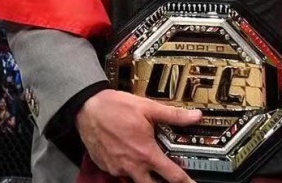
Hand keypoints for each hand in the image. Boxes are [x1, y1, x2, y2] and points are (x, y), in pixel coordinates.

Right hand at [76, 89, 200, 182]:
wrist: (87, 109)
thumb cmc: (115, 107)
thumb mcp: (148, 107)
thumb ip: (173, 115)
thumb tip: (195, 116)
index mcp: (146, 153)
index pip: (172, 175)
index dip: (185, 182)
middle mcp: (132, 165)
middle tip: (169, 179)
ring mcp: (118, 168)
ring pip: (134, 181)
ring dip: (143, 177)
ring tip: (146, 165)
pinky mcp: (106, 167)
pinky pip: (120, 174)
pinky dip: (127, 169)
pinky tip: (128, 156)